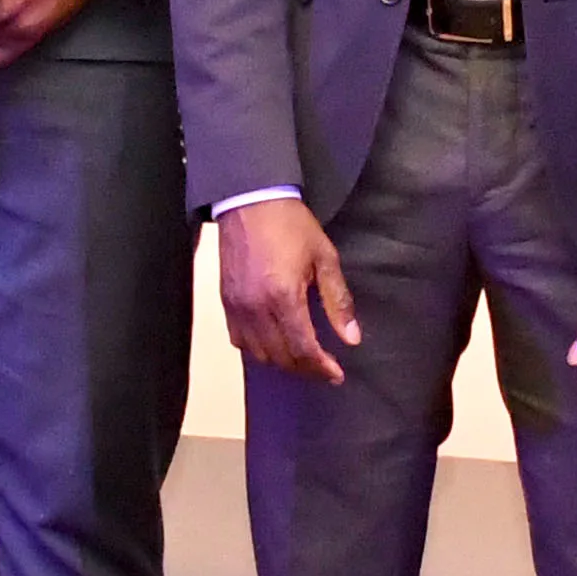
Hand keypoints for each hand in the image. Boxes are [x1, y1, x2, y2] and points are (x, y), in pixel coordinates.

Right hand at [216, 196, 362, 384]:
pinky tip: (274, 343)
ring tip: (302, 357)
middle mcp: (255, 308)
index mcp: (283, 297)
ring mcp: (236, 307)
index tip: (337, 375)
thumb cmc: (292, 225)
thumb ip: (338, 300)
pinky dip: (258, 349)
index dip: (321, 368)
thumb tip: (352, 338)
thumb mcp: (325, 258)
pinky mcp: (225, 302)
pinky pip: (239, 340)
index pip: (302, 349)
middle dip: (305, 368)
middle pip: (280, 357)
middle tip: (325, 368)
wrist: (249, 200)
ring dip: (282, 362)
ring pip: (258, 354)